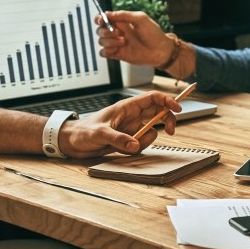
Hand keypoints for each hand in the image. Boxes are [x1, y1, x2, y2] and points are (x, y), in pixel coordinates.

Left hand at [58, 92, 181, 157]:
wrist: (71, 143)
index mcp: (127, 107)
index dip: (167, 100)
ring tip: (131, 146)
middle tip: (171, 130)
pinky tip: (124, 150)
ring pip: (151, 130)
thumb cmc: (82, 131)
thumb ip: (118, 139)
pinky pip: (142, 143)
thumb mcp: (100, 134)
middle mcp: (132, 116)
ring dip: (147, 139)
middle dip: (167, 120)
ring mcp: (131, 128)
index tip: (177, 108)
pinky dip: (137, 148)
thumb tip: (135, 145)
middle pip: (158, 112)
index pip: (152, 98)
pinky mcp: (128, 139)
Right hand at [95, 10, 173, 66]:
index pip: (104, 18)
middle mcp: (118, 32)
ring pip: (101, 41)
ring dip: (110, 41)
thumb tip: (108, 13)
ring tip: (124, 41)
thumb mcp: (141, 19)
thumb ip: (124, 15)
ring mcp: (117, 43)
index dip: (99, 18)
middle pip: (100, 30)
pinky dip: (107, 51)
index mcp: (122, 22)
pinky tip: (117, 49)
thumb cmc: (153, 34)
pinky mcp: (117, 54)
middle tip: (118, 33)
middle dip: (106, 31)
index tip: (101, 20)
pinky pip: (103, 53)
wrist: (160, 50)